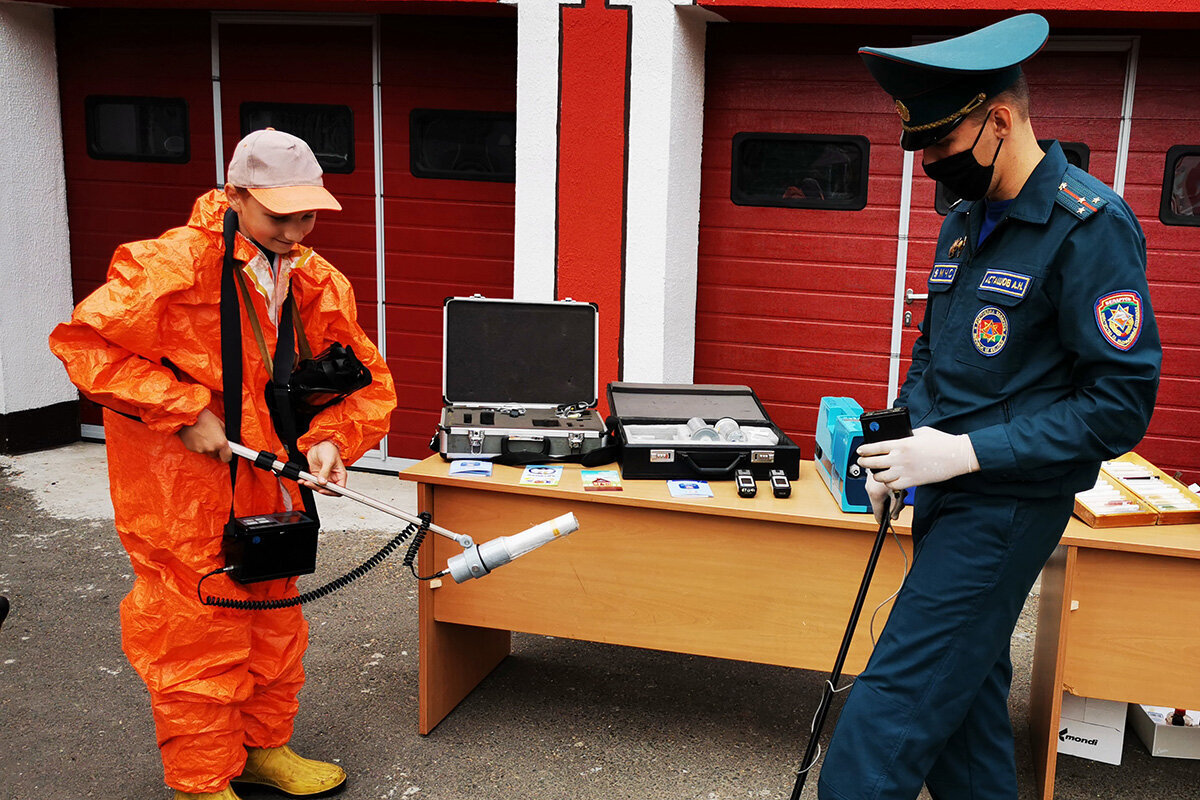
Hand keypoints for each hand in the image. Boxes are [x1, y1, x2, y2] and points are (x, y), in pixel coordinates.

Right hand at [177, 408, 231, 462]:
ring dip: (206, 446)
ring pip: (206, 451)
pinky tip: (196, 436)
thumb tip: (225, 439)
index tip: (226, 452)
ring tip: (203, 435)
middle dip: (215, 449)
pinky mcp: (192, 449)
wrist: (188, 416)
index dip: (227, 455)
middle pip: (215, 454)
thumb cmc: (205, 417)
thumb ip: (224, 434)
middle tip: (212, 438)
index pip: (227, 457)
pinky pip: (197, 449)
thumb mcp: (220, 423)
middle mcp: (211, 448)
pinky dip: (198, 445)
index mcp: (221, 443)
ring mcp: (201, 450)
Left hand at [303, 440, 345, 495]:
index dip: (332, 491)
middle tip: (312, 483)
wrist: (319, 443)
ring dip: (311, 485)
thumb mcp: (328, 460)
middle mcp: (333, 477)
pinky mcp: (316, 475)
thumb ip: (325, 472)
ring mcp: (324, 477)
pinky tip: (302, 480)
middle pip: (327, 489)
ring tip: (305, 481)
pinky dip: (306, 482)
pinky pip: (312, 482)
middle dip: (318, 488)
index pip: (339, 489)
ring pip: (318, 487)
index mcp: (340, 475)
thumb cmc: (329, 449)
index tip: (324, 490)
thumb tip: (322, 482)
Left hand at [856, 426, 979, 490]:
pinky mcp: (912, 482)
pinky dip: (888, 484)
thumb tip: (897, 437)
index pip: (875, 447)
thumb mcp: (921, 432)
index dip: (864, 450)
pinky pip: (893, 486)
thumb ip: (906, 435)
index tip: (859, 451)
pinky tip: (889, 480)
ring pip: (881, 477)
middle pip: (873, 463)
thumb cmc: (941, 442)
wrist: (957, 456)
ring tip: (876, 472)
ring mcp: (905, 471)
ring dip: (876, 475)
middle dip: (864, 463)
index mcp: (901, 443)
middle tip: (861, 462)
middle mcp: (900, 458)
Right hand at [865, 470, 903, 523]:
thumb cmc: (894, 472)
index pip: (877, 515)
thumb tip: (894, 517)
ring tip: (900, 491)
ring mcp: (869, 483)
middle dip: (891, 505)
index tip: (885, 523)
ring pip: (880, 497)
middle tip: (900, 501)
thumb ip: (896, 507)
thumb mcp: (898, 493)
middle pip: (880, 506)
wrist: (885, 457)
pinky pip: (878, 489)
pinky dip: (886, 489)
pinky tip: (894, 484)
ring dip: (890, 496)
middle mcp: (869, 490)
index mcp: (875, 495)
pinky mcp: (871, 478)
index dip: (883, 521)